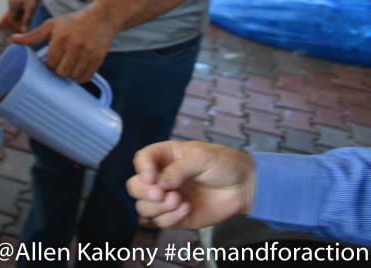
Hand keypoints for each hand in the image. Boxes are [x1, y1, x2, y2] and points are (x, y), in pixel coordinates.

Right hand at [6, 0, 43, 31]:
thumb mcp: (31, 8)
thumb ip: (27, 19)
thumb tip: (24, 30)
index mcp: (11, 4)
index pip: (12, 19)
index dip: (18, 25)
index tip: (27, 28)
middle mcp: (10, 1)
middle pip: (14, 16)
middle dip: (22, 20)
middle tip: (31, 23)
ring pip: (18, 11)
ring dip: (24, 15)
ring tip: (33, 15)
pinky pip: (20, 6)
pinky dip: (25, 10)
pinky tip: (32, 9)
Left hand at [11, 5, 115, 82]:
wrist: (101, 18)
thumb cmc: (73, 22)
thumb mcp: (51, 25)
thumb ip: (33, 35)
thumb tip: (13, 39)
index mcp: (61, 36)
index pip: (51, 62)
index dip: (49, 63)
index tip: (51, 59)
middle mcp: (75, 45)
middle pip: (61, 71)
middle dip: (59, 69)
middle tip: (60, 62)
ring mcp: (88, 53)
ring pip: (74, 76)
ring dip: (70, 74)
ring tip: (69, 66)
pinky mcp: (98, 59)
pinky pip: (86, 77)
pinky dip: (81, 77)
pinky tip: (78, 68)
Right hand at [127, 141, 255, 229]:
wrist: (245, 187)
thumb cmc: (223, 163)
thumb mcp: (201, 157)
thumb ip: (177, 169)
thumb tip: (159, 184)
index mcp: (164, 157)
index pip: (141, 160)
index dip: (142, 170)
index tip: (152, 178)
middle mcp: (161, 178)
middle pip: (134, 186)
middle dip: (145, 192)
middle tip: (162, 194)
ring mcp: (167, 199)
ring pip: (143, 207)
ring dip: (157, 207)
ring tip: (179, 202)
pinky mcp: (176, 217)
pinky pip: (159, 223)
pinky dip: (169, 219)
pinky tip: (187, 209)